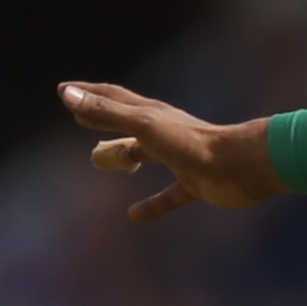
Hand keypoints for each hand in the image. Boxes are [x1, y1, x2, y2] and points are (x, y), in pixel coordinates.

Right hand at [58, 82, 287, 220]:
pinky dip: (152, 204)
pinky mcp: (195, 184)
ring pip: (146, 155)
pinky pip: (169, 197)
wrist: (242, 167)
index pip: (113, 98)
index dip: (88, 93)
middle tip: (80, 118)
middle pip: (127, 123)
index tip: (65, 89)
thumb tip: (66, 94)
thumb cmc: (193, 143)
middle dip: (103, 118)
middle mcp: (166, 132)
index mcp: (153, 114)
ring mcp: (181, 158)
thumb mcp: (144, 126)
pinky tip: (134, 216)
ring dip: (124, 156)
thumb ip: (106, 113)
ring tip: (103, 161)